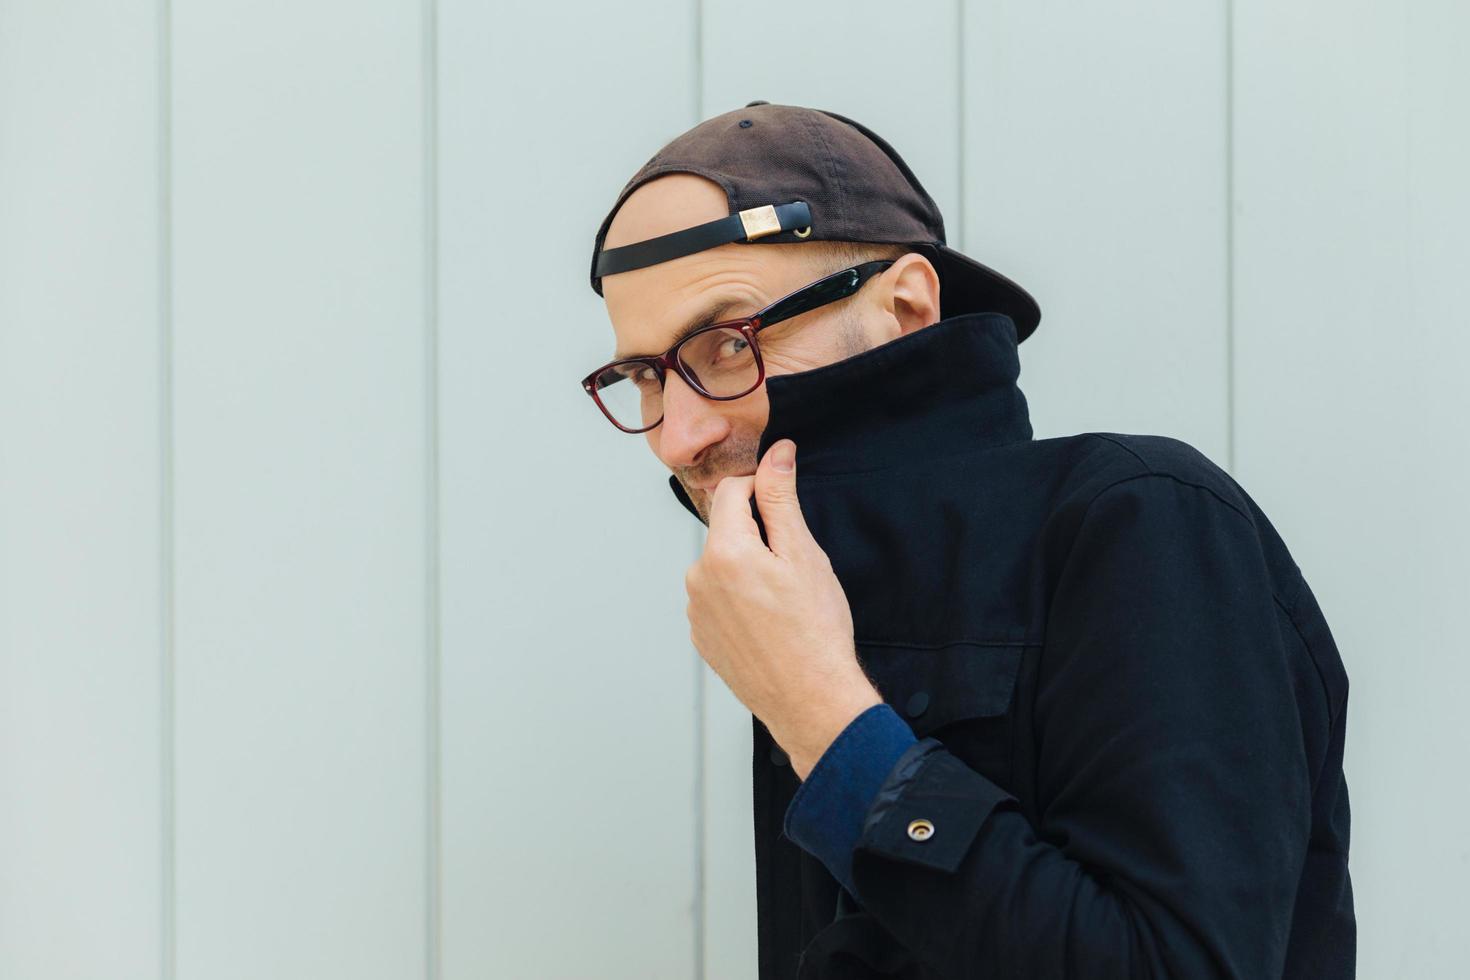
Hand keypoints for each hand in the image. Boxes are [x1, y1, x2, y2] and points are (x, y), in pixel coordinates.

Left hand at [684, 438, 881, 779]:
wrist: (810, 698)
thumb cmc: (813, 631)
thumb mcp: (804, 554)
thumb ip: (781, 497)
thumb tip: (777, 454)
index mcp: (723, 551)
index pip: (731, 491)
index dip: (760, 490)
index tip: (783, 507)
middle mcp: (698, 578)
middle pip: (726, 530)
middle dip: (756, 536)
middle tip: (792, 568)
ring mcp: (695, 611)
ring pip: (722, 566)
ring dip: (747, 570)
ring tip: (782, 602)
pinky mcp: (701, 636)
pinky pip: (718, 600)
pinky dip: (740, 601)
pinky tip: (768, 623)